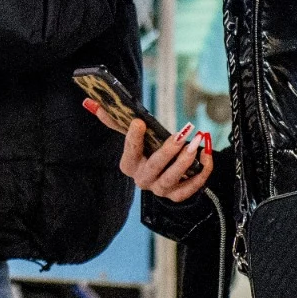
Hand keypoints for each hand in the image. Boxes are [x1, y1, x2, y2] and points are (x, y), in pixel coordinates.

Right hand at [94, 106, 212, 202]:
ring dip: (185, 162)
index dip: (133, 138)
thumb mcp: (130, 133)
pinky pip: (190, 188)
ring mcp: (160, 189)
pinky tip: (206, 156)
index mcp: (128, 165)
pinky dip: (201, 174)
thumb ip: (113, 119)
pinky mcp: (177, 195)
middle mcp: (142, 179)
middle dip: (167, 151)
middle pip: (154, 167)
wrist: (161, 170)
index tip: (140, 122)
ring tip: (195, 144)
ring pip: (172, 179)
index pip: (129, 152)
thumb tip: (90, 102)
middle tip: (180, 135)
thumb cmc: (145, 147)